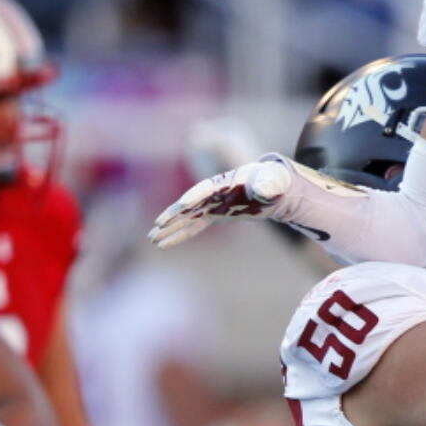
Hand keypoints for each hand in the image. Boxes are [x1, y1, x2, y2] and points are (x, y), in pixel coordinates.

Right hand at [149, 157, 295, 248]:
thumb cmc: (272, 181)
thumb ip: (267, 185)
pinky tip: (163, 245)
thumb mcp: (273, 182)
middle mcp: (211, 194)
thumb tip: (263, 190)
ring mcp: (210, 205)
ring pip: (185, 219)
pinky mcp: (211, 216)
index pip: (205, 189)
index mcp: (224, 183)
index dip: (195, 196)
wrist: (271, 188)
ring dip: (169, 229)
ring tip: (152, 240)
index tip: (183, 205)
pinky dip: (179, 236)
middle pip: (188, 204)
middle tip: (157, 226)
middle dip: (174, 215)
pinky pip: (192, 228)